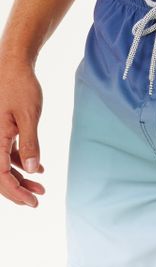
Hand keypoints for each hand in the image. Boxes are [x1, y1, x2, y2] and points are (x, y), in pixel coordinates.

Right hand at [0, 52, 44, 206]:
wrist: (14, 64)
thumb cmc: (20, 86)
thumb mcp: (28, 116)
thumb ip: (31, 143)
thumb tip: (33, 169)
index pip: (0, 174)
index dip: (15, 192)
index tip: (32, 202)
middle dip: (17, 190)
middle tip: (37, 200)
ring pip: (3, 165)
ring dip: (21, 178)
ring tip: (41, 188)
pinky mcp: (1, 130)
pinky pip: (7, 153)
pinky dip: (21, 163)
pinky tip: (39, 170)